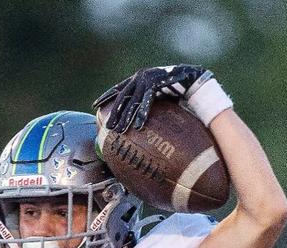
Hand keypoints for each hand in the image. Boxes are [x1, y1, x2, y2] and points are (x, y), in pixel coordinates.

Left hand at [95, 65, 210, 132]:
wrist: (192, 77)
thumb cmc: (174, 88)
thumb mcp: (155, 94)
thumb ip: (144, 101)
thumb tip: (135, 118)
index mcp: (138, 78)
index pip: (118, 88)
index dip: (107, 96)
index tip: (95, 105)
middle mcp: (140, 76)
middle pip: (123, 98)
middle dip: (115, 113)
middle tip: (107, 128)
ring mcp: (148, 79)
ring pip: (133, 101)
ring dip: (126, 118)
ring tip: (119, 131)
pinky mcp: (157, 83)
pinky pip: (147, 101)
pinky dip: (142, 114)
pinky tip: (138, 126)